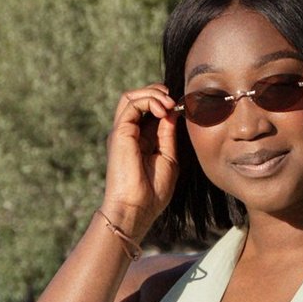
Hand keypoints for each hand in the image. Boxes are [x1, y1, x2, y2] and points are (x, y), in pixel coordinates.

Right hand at [102, 85, 179, 251]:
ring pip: (130, 96)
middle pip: (137, 98)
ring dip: (152, 93)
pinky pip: (131, 104)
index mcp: (140, 139)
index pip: (149, 110)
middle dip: (157, 92)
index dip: (165, 102)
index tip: (183, 107)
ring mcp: (122, 131)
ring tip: (168, 103)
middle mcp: (129, 133)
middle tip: (175, 101)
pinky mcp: (119, 132)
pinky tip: (163, 111)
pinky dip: (148, 100)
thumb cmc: (153, 192)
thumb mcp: (168, 158)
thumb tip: (172, 112)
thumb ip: (168, 134)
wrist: (136, 209)